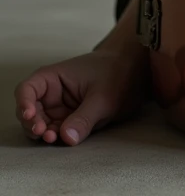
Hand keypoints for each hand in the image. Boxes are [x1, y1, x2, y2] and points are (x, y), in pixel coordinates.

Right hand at [14, 48, 147, 145]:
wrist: (135, 71)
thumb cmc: (117, 72)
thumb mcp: (103, 96)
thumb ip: (85, 117)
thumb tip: (66, 138)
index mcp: (55, 78)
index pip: (27, 89)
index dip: (23, 102)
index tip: (30, 114)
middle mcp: (53, 94)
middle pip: (30, 111)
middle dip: (33, 123)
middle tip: (44, 132)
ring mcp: (61, 109)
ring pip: (42, 126)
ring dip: (43, 134)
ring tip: (53, 138)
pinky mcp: (71, 120)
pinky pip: (58, 132)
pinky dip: (56, 137)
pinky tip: (61, 139)